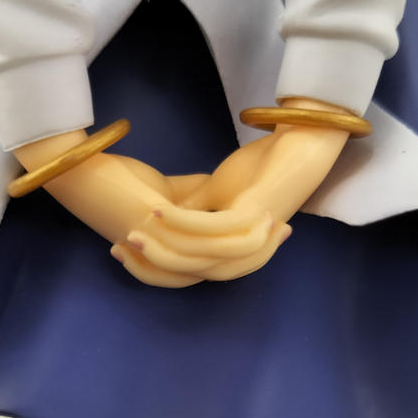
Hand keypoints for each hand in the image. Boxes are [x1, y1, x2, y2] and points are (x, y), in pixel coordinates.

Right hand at [112, 97, 352, 282]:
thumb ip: (196, 207)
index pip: (189, 271)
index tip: (121, 251)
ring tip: (134, 232)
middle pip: (191, 272)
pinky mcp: (253, 214)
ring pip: (200, 256)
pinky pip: (212, 228)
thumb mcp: (217, 189)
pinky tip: (159, 211)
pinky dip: (183, 222)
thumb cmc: (260, 168)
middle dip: (151, 263)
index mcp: (231, 247)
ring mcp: (249, 234)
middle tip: (119, 248)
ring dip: (164, 246)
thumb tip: (170, 219)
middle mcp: (241, 249)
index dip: (154, 268)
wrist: (299, 146)